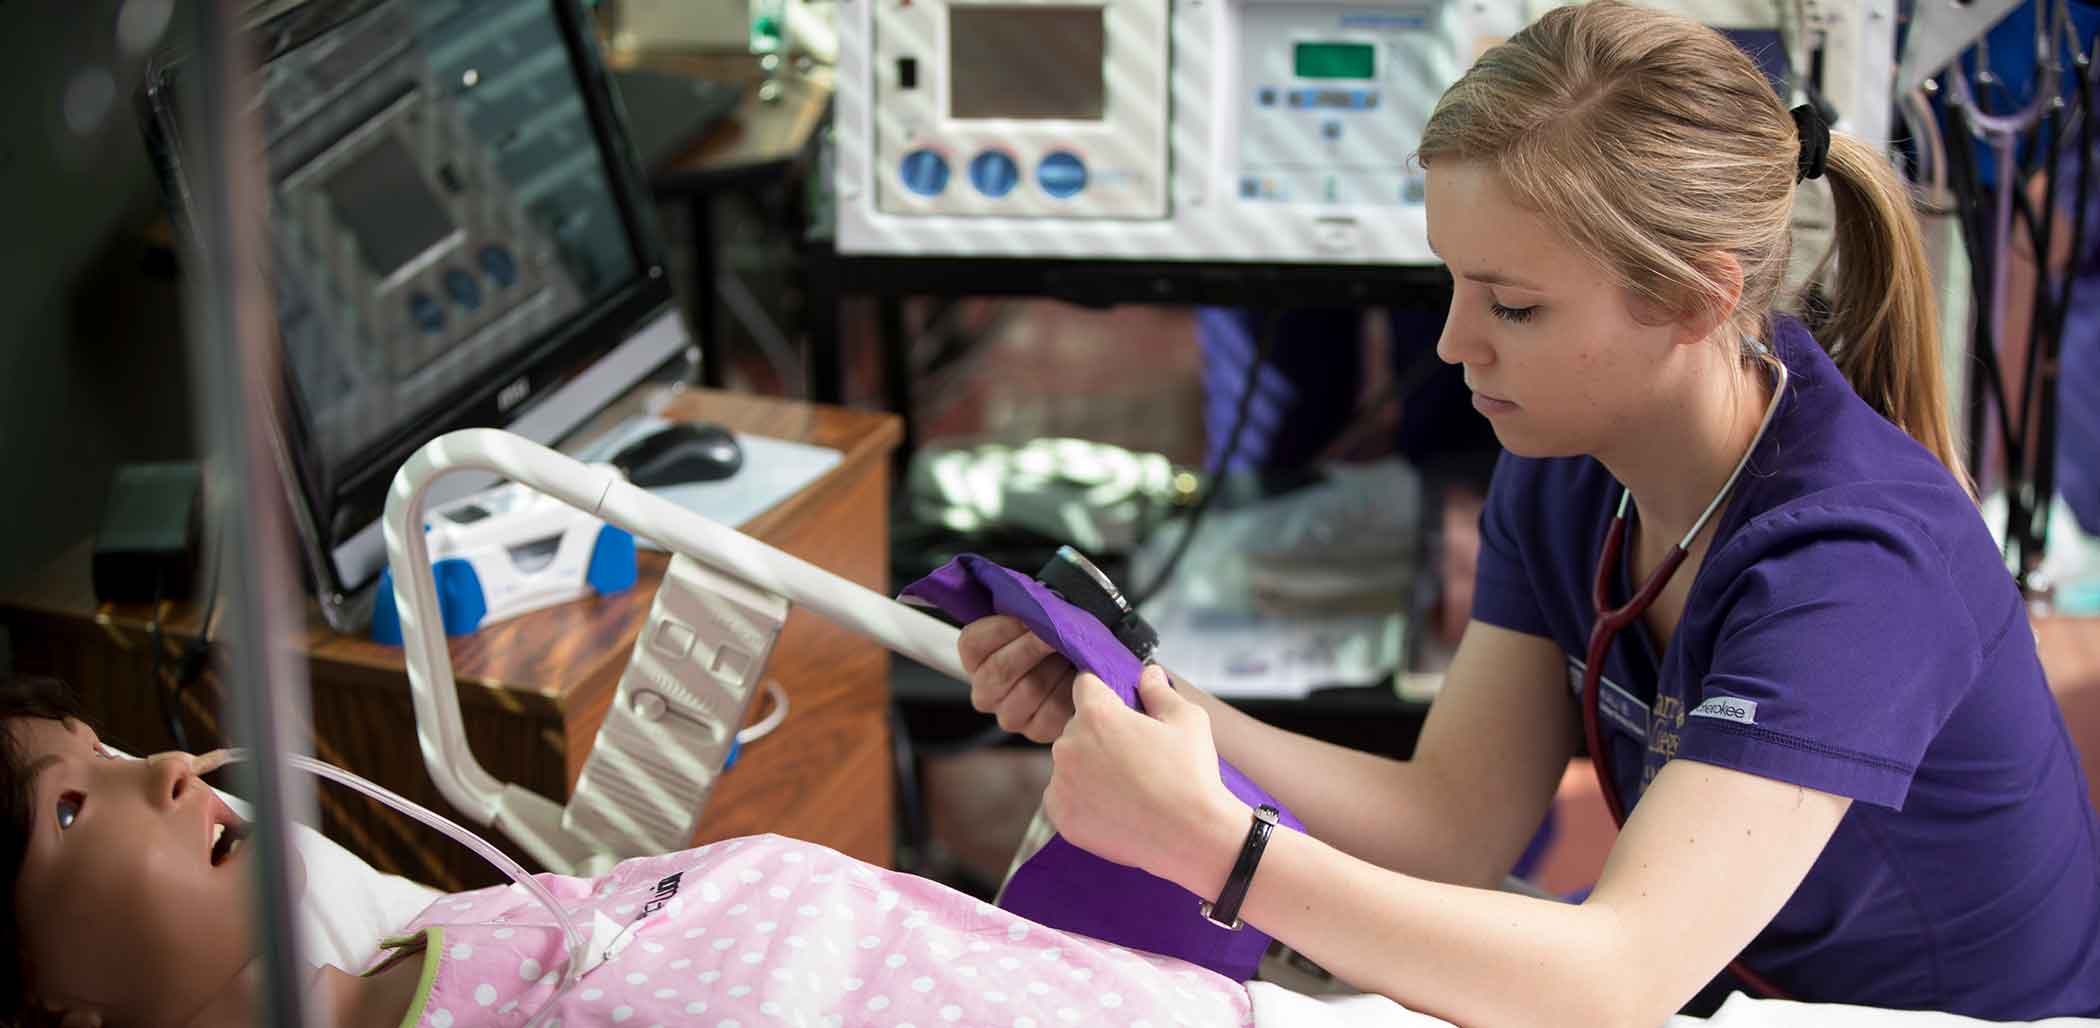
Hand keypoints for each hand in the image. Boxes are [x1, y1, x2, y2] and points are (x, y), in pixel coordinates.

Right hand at [958, 616, 1078, 742]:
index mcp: (976, 658)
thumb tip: (1033, 603)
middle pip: (1000, 668)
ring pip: (1028, 689)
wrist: (1083, 665)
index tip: (1028, 615)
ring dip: (1055, 668)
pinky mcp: (1037, 731)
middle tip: (1056, 633)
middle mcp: (985, 691)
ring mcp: (1009, 715)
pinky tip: (1078, 678)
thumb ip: (1025, 610)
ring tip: (1069, 655)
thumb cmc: (1055, 637)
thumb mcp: (1034, 617)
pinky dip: (1070, 691)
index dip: (1001, 627)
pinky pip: (1051, 711)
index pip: (973, 643)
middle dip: (1033, 646)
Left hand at [1043, 664, 1245, 892]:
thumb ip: (1159, 690)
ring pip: (1070, 763)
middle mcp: (1069, 746)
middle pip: (1077, 726)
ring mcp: (1062, 784)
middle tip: (1133, 755)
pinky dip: (1082, 800)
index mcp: (1096, 715)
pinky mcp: (1062, 816)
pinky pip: (1064, 797)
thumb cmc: (1191, 775)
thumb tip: (1147, 671)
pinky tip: (1113, 807)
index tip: (1120, 708)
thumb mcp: (1187, 720)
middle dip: (1099, 733)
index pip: (1085, 685)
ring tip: (1126, 786)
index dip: (1105, 692)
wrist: (1192, 836)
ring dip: (1089, 767)